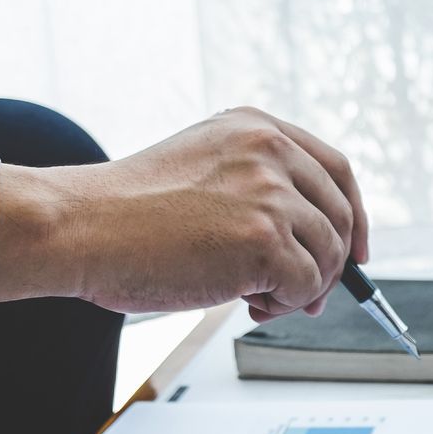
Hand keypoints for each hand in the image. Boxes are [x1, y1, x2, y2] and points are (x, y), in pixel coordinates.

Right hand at [0, 107, 368, 321]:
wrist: (77, 229)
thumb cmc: (127, 215)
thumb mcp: (204, 171)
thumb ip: (260, 189)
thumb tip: (323, 249)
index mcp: (256, 127)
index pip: (337, 169)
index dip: (353, 215)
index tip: (355, 250)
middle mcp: (269, 151)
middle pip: (340, 217)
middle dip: (330, 267)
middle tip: (302, 296)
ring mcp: (270, 194)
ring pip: (327, 257)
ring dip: (302, 290)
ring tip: (258, 299)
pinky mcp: (265, 240)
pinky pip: (306, 287)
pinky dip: (285, 305)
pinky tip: (247, 304)